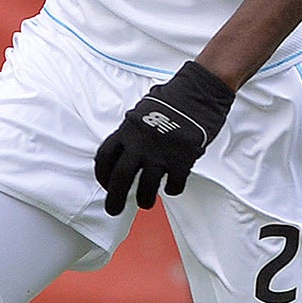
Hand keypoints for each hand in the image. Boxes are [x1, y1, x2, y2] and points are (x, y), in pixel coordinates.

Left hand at [94, 62, 235, 213]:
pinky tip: (172, 187)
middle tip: (113, 210)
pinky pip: (173, 184)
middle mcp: (140, 143)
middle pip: (120, 178)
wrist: (200, 92)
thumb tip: (127, 148)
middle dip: (114, 198)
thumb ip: (133, 131)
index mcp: (127, 129)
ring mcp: (161, 152)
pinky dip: (172, 189)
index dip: (102, 175)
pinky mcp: (182, 159)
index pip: (104, 157)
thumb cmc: (174, 98)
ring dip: (144, 200)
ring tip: (146, 204)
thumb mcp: (143, 111)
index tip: (106, 184)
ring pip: (146, 187)